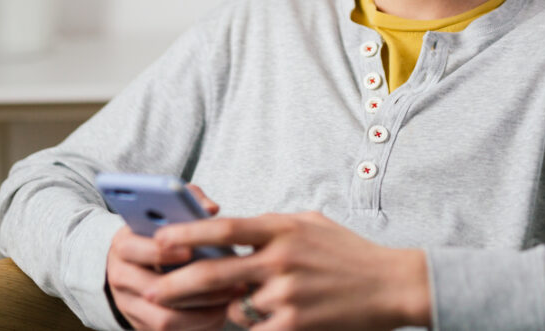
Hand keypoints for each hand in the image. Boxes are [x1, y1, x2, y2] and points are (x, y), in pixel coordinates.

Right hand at [105, 185, 237, 329]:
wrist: (136, 264)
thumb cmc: (159, 233)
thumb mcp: (167, 210)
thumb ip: (188, 200)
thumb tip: (210, 208)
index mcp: (124, 245)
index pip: (133, 249)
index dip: (161, 251)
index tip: (189, 250)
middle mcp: (121, 277)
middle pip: (154, 290)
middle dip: (194, 288)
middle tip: (227, 281)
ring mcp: (130, 305)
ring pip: (163, 319)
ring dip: (200, 313)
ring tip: (229, 300)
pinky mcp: (142, 325)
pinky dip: (198, 326)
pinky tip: (220, 313)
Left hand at [146, 211, 430, 329]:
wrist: (392, 284)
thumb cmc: (349, 253)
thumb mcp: (310, 224)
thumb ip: (271, 227)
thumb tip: (234, 231)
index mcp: (282, 229)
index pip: (224, 228)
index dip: (187, 234)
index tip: (160, 239)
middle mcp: (281, 260)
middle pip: (214, 272)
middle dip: (177, 284)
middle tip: (152, 290)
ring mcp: (287, 295)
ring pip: (233, 308)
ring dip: (226, 310)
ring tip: (224, 308)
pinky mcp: (295, 326)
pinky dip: (249, 329)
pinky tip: (253, 323)